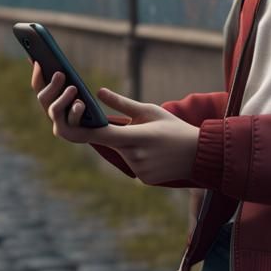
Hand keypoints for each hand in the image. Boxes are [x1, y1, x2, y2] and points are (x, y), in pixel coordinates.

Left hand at [31, 63, 199, 184]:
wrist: (200, 153)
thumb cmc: (175, 127)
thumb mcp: (151, 111)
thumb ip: (123, 104)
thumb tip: (100, 92)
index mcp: (137, 136)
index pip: (102, 134)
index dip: (83, 129)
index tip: (70, 123)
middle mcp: (135, 155)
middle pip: (113, 143)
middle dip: (118, 135)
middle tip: (137, 128)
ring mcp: (140, 170)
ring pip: (124, 154)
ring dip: (131, 147)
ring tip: (154, 141)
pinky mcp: (145, 179)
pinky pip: (134, 165)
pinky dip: (140, 157)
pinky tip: (158, 153)